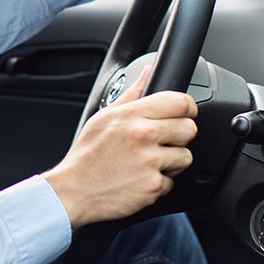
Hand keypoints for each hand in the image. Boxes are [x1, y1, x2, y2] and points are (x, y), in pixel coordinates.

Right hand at [42, 66, 198, 227]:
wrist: (73, 191)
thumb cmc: (86, 155)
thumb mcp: (103, 117)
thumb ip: (130, 94)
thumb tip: (146, 72)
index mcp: (131, 115)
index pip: (180, 102)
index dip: (187, 107)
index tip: (184, 113)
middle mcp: (142, 135)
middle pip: (189, 128)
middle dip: (180, 135)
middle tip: (164, 141)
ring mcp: (149, 162)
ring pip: (185, 156)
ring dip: (172, 162)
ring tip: (150, 163)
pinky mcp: (153, 186)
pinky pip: (172, 182)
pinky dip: (159, 183)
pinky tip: (141, 179)